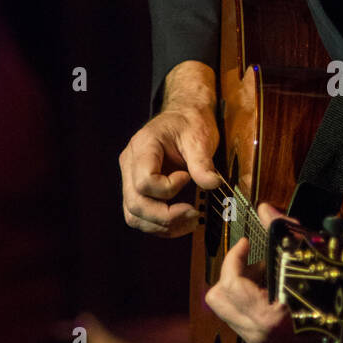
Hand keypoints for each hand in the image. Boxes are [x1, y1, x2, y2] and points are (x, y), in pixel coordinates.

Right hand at [120, 103, 219, 238]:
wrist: (184, 116)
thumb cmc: (190, 123)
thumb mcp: (199, 137)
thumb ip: (203, 162)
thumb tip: (212, 185)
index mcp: (143, 146)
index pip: (145, 181)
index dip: (168, 188)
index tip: (188, 177)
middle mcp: (130, 164)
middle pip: (135, 204)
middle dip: (166, 216)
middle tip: (194, 214)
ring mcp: (130, 178)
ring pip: (134, 215)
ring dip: (162, 226)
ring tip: (190, 221)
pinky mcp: (138, 190)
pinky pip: (141, 216)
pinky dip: (160, 225)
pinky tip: (182, 222)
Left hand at [205, 202, 316, 342]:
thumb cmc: (337, 287)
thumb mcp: (310, 254)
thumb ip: (282, 230)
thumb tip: (264, 209)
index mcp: (267, 315)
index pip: (230, 282)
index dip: (235, 256)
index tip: (246, 243)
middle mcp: (258, 333)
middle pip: (218, 298)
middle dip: (231, 274)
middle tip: (252, 261)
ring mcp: (259, 340)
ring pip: (226, 308)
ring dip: (239, 286)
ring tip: (266, 273)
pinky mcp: (262, 341)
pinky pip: (239, 316)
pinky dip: (247, 299)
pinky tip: (270, 287)